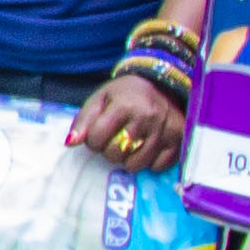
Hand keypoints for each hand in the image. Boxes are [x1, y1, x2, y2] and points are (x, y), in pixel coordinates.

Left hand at [71, 69, 186, 171]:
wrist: (160, 83)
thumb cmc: (125, 94)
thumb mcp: (100, 99)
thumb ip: (83, 120)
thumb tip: (70, 143)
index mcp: (124, 105)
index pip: (97, 138)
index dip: (92, 140)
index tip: (98, 134)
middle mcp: (147, 118)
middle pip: (115, 153)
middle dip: (109, 150)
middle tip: (115, 139)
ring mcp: (165, 130)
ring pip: (136, 164)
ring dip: (127, 159)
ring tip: (129, 145)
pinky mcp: (179, 140)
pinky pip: (158, 166)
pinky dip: (149, 162)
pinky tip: (147, 147)